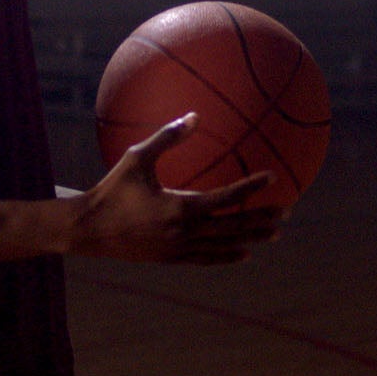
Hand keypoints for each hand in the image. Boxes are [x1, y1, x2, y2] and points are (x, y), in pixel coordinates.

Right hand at [69, 113, 287, 263]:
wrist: (89, 230)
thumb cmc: (112, 188)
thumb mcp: (138, 158)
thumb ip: (168, 137)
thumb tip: (195, 116)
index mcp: (180, 207)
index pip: (227, 199)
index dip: (252, 188)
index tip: (273, 178)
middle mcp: (184, 232)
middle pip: (234, 227)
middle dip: (262, 219)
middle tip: (287, 211)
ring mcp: (179, 250)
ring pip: (224, 246)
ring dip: (251, 238)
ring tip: (275, 233)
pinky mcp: (171, 259)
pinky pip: (207, 259)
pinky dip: (227, 256)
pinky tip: (243, 252)